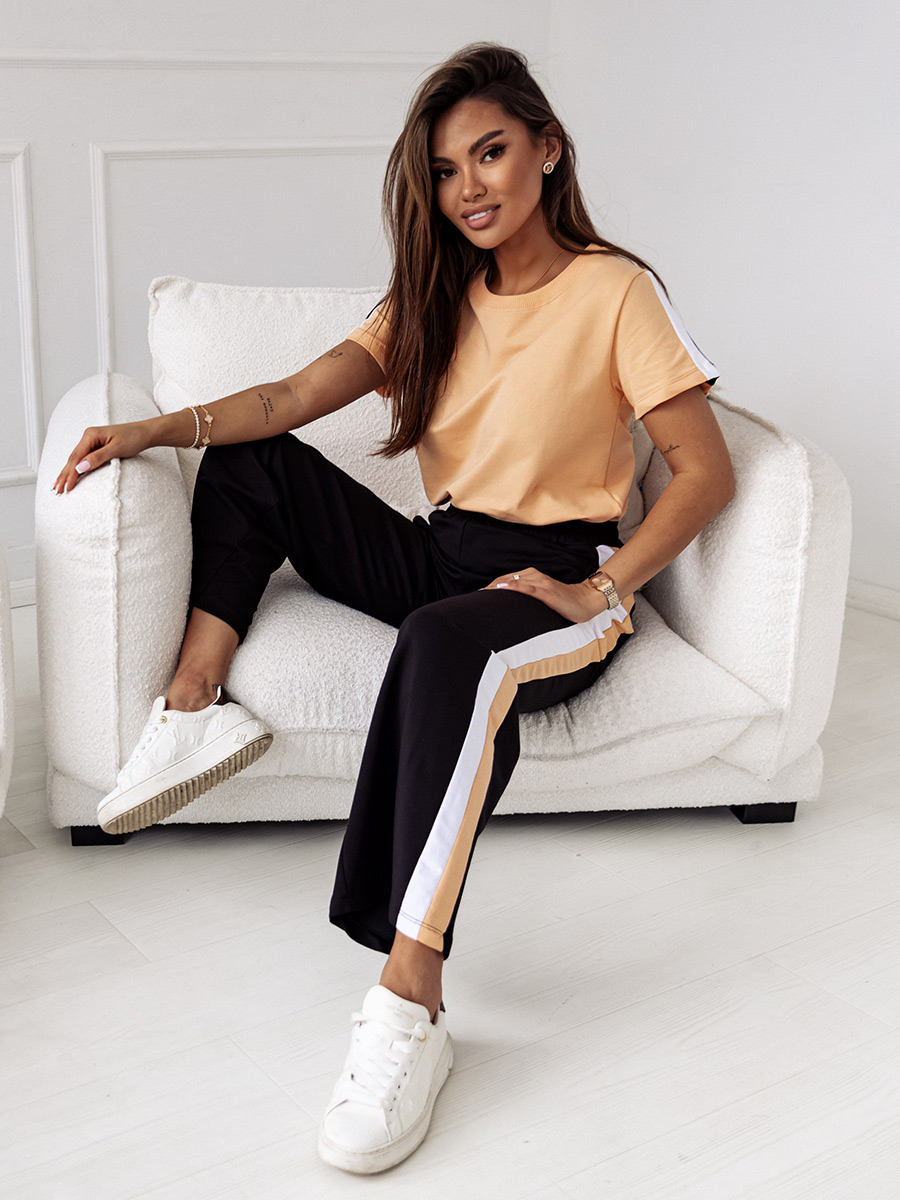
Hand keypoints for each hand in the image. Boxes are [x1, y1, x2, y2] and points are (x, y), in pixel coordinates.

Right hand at [52, 421, 154, 493]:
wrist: (145, 432)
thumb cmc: (133, 438)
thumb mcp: (116, 449)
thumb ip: (98, 458)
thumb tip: (80, 467)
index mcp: (90, 435)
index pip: (76, 458)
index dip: (70, 474)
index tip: (66, 487)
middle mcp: (88, 437)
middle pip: (72, 459)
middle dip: (64, 475)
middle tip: (56, 490)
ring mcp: (91, 441)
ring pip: (76, 459)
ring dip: (67, 473)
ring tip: (58, 486)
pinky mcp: (96, 446)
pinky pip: (83, 459)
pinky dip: (75, 468)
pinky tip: (70, 475)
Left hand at [484, 567, 608, 622]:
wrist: (585, 601)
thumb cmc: (563, 602)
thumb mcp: (541, 598)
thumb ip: (526, 599)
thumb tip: (510, 608)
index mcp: (530, 577)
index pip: (504, 581)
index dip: (489, 588)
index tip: (477, 598)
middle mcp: (533, 576)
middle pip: (504, 580)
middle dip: (489, 589)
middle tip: (474, 599)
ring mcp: (540, 582)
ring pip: (513, 583)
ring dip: (497, 588)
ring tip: (482, 596)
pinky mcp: (547, 591)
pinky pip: (528, 588)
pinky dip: (514, 588)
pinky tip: (502, 590)